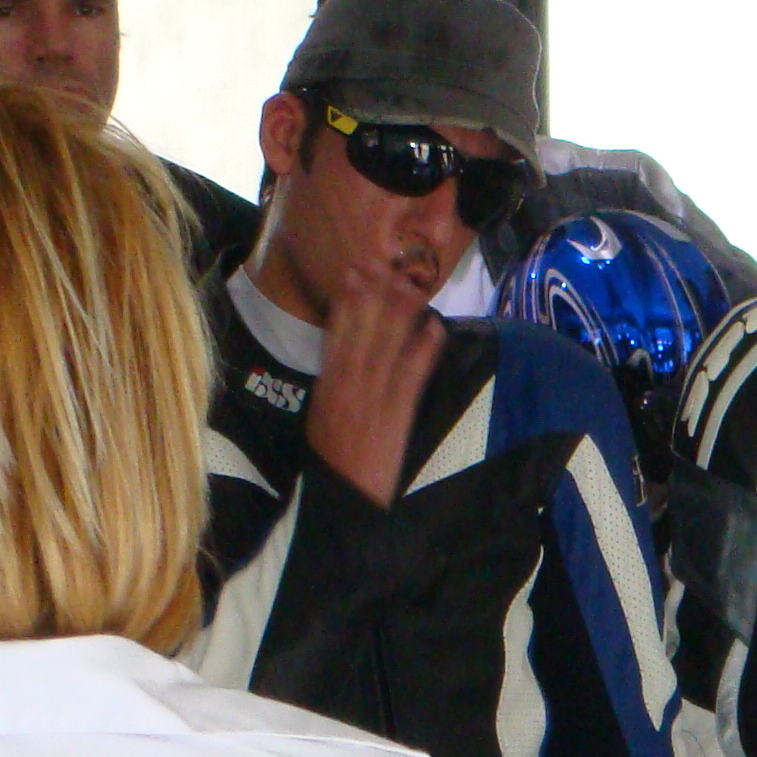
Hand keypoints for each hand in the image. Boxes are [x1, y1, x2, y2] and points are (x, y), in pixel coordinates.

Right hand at [302, 267, 447, 503]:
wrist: (344, 494)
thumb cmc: (331, 458)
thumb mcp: (321, 415)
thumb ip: (332, 383)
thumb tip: (342, 353)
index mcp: (328, 383)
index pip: (337, 333)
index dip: (348, 300)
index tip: (355, 272)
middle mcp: (349, 383)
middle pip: (364, 330)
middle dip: (374, 295)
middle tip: (385, 262)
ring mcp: (375, 396)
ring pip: (389, 345)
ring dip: (402, 312)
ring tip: (412, 284)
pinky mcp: (398, 412)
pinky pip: (413, 375)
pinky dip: (424, 350)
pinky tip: (435, 328)